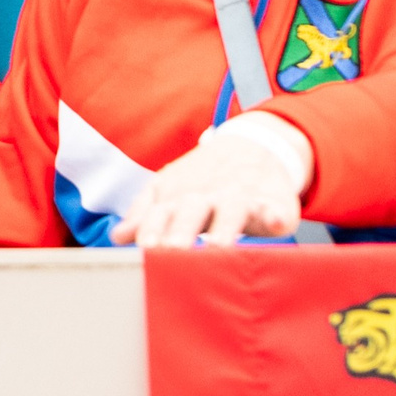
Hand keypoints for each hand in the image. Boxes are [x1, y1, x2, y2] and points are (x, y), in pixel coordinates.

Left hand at [110, 113, 310, 247]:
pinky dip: (277, 215)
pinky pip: (276, 209)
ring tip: (221, 246)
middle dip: (182, 230)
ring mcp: (241, 198)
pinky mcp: (274, 203)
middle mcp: (208, 196)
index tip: (145, 248)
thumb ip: (145, 213)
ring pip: (232, 212)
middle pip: (193, 212)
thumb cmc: (204, 179)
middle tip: (174, 250)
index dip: (153, 229)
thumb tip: (117, 236)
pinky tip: (279, 224)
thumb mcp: (171, 188)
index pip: (161, 213)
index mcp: (180, 196)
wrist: (252, 146)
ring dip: (225, 228)